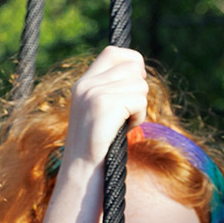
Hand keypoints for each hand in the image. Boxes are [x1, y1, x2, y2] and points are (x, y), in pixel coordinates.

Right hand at [65, 46, 147, 163]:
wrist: (83, 170)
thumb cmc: (97, 144)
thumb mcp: (99, 109)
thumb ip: (111, 87)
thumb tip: (139, 69)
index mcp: (83, 83)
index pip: (114, 52)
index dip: (132, 63)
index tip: (133, 85)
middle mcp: (86, 84)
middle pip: (133, 67)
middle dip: (138, 89)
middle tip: (126, 111)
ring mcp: (94, 93)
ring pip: (140, 84)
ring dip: (139, 106)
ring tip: (122, 123)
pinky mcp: (105, 104)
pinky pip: (140, 100)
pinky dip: (138, 117)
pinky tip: (124, 129)